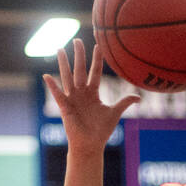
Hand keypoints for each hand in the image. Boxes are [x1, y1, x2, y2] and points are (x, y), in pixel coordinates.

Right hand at [42, 39, 139, 154]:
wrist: (91, 144)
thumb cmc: (101, 130)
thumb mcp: (114, 113)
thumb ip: (124, 102)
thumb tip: (139, 97)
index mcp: (92, 92)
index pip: (95, 72)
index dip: (97, 60)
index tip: (98, 46)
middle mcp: (81, 92)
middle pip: (80, 70)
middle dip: (79, 55)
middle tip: (77, 40)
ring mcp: (72, 98)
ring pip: (67, 77)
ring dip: (63, 64)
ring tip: (59, 49)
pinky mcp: (65, 107)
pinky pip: (58, 95)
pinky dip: (52, 86)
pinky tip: (47, 76)